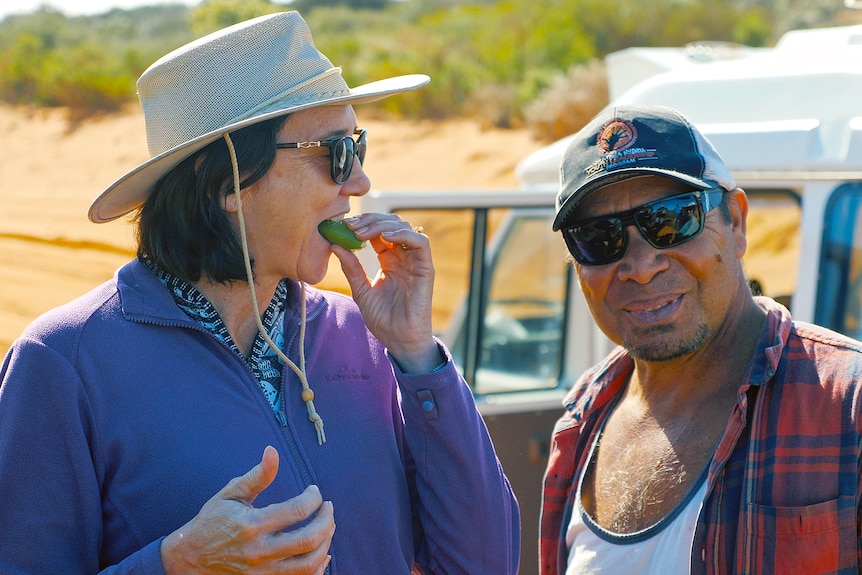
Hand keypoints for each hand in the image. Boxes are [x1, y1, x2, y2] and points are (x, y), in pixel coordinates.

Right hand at [161, 446, 334, 573]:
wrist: (190, 558)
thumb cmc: (212, 521)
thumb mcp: (231, 494)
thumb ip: (257, 475)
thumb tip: (273, 451)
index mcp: (253, 525)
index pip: (297, 510)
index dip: (313, 498)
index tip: (314, 491)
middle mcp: (260, 551)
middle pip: (309, 539)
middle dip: (327, 520)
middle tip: (328, 508)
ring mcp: (263, 572)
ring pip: (309, 564)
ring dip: (326, 544)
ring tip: (327, 527)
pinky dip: (317, 568)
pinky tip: (322, 553)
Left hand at [333, 213, 441, 372]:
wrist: (400, 341)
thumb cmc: (383, 320)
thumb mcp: (361, 290)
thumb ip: (351, 268)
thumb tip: (334, 244)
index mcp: (388, 260)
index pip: (377, 231)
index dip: (362, 224)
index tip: (343, 225)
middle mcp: (403, 257)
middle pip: (390, 224)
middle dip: (370, 220)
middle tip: (350, 225)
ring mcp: (415, 261)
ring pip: (405, 228)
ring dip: (383, 225)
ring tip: (362, 233)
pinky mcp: (426, 269)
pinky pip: (421, 243)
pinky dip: (404, 234)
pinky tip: (386, 238)